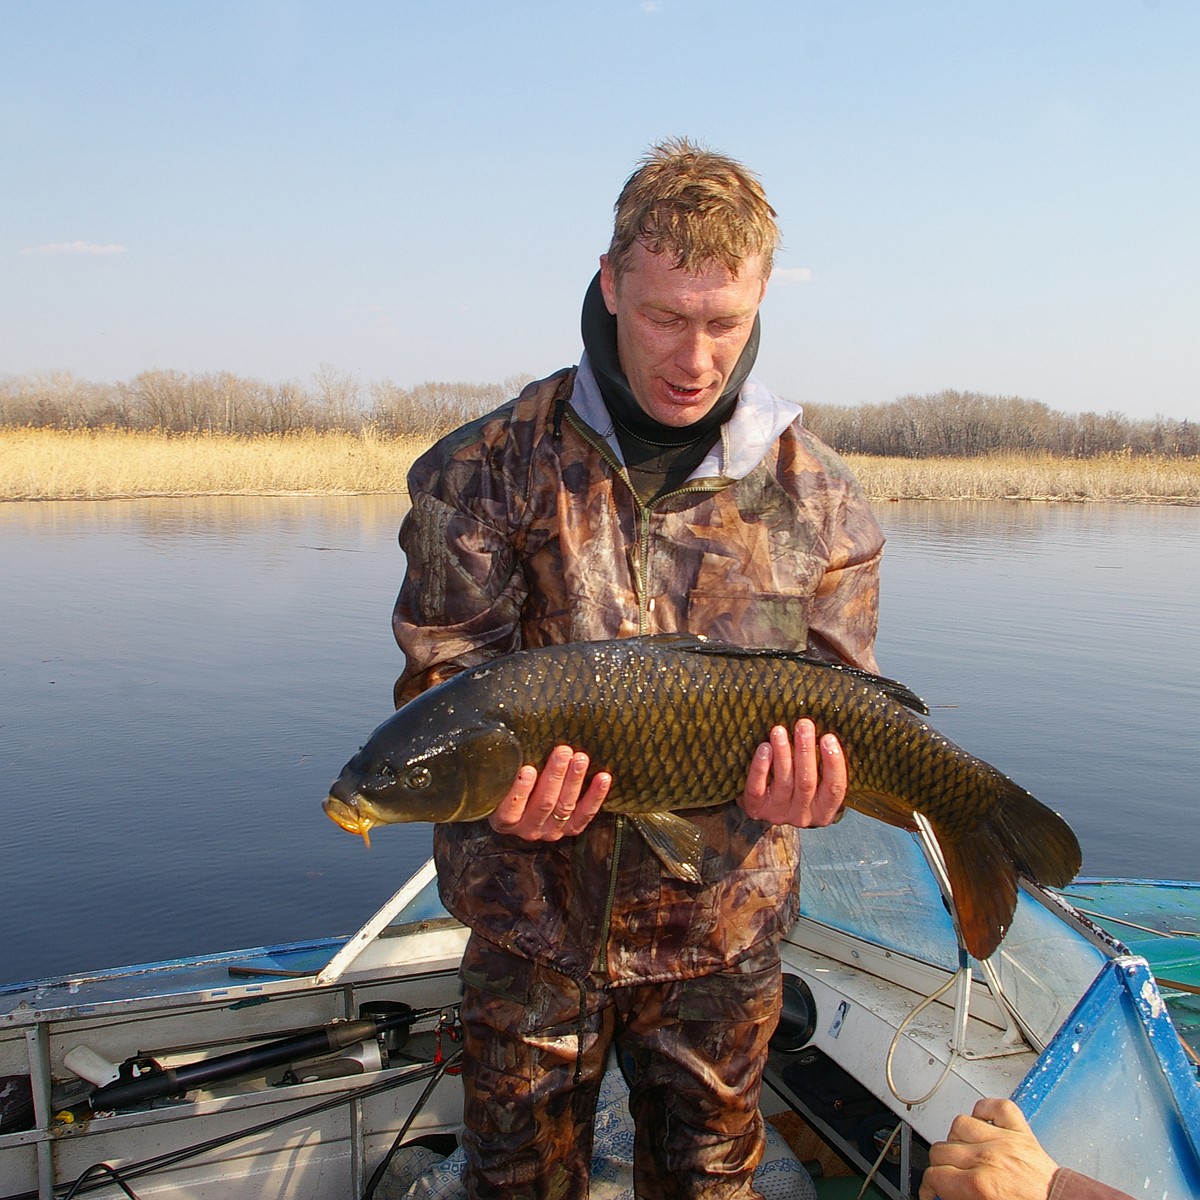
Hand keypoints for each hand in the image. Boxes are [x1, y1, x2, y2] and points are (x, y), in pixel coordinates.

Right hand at [488, 745, 610, 840]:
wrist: (523, 803)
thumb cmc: (508, 782)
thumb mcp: (500, 777)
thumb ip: (503, 765)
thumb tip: (506, 738)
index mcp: (504, 819)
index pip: (510, 808)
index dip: (520, 790)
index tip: (528, 769)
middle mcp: (527, 828)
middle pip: (543, 804)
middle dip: (555, 776)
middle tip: (563, 752)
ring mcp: (550, 831)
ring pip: (564, 807)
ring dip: (574, 781)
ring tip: (581, 758)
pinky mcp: (570, 829)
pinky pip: (585, 814)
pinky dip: (595, 796)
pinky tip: (604, 778)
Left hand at [738, 718, 846, 826]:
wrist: (764, 807)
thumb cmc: (796, 785)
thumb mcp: (816, 782)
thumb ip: (821, 765)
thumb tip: (825, 731)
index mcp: (823, 811)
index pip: (835, 788)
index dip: (833, 763)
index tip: (828, 737)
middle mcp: (802, 816)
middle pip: (807, 782)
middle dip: (805, 751)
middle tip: (804, 725)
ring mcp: (778, 814)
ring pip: (783, 782)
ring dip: (782, 753)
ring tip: (779, 731)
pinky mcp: (756, 809)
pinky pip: (757, 789)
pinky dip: (760, 767)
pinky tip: (764, 748)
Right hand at [919, 1098, 1058, 1199]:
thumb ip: (960, 1197)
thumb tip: (942, 1193)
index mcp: (979, 1185)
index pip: (935, 1176)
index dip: (928, 1186)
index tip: (931, 1191)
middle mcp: (988, 1158)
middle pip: (942, 1149)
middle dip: (939, 1166)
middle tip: (945, 1175)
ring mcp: (1004, 1140)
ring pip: (960, 1124)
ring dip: (957, 1138)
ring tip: (963, 1150)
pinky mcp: (1021, 1130)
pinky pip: (997, 1106)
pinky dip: (986, 1110)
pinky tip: (983, 1123)